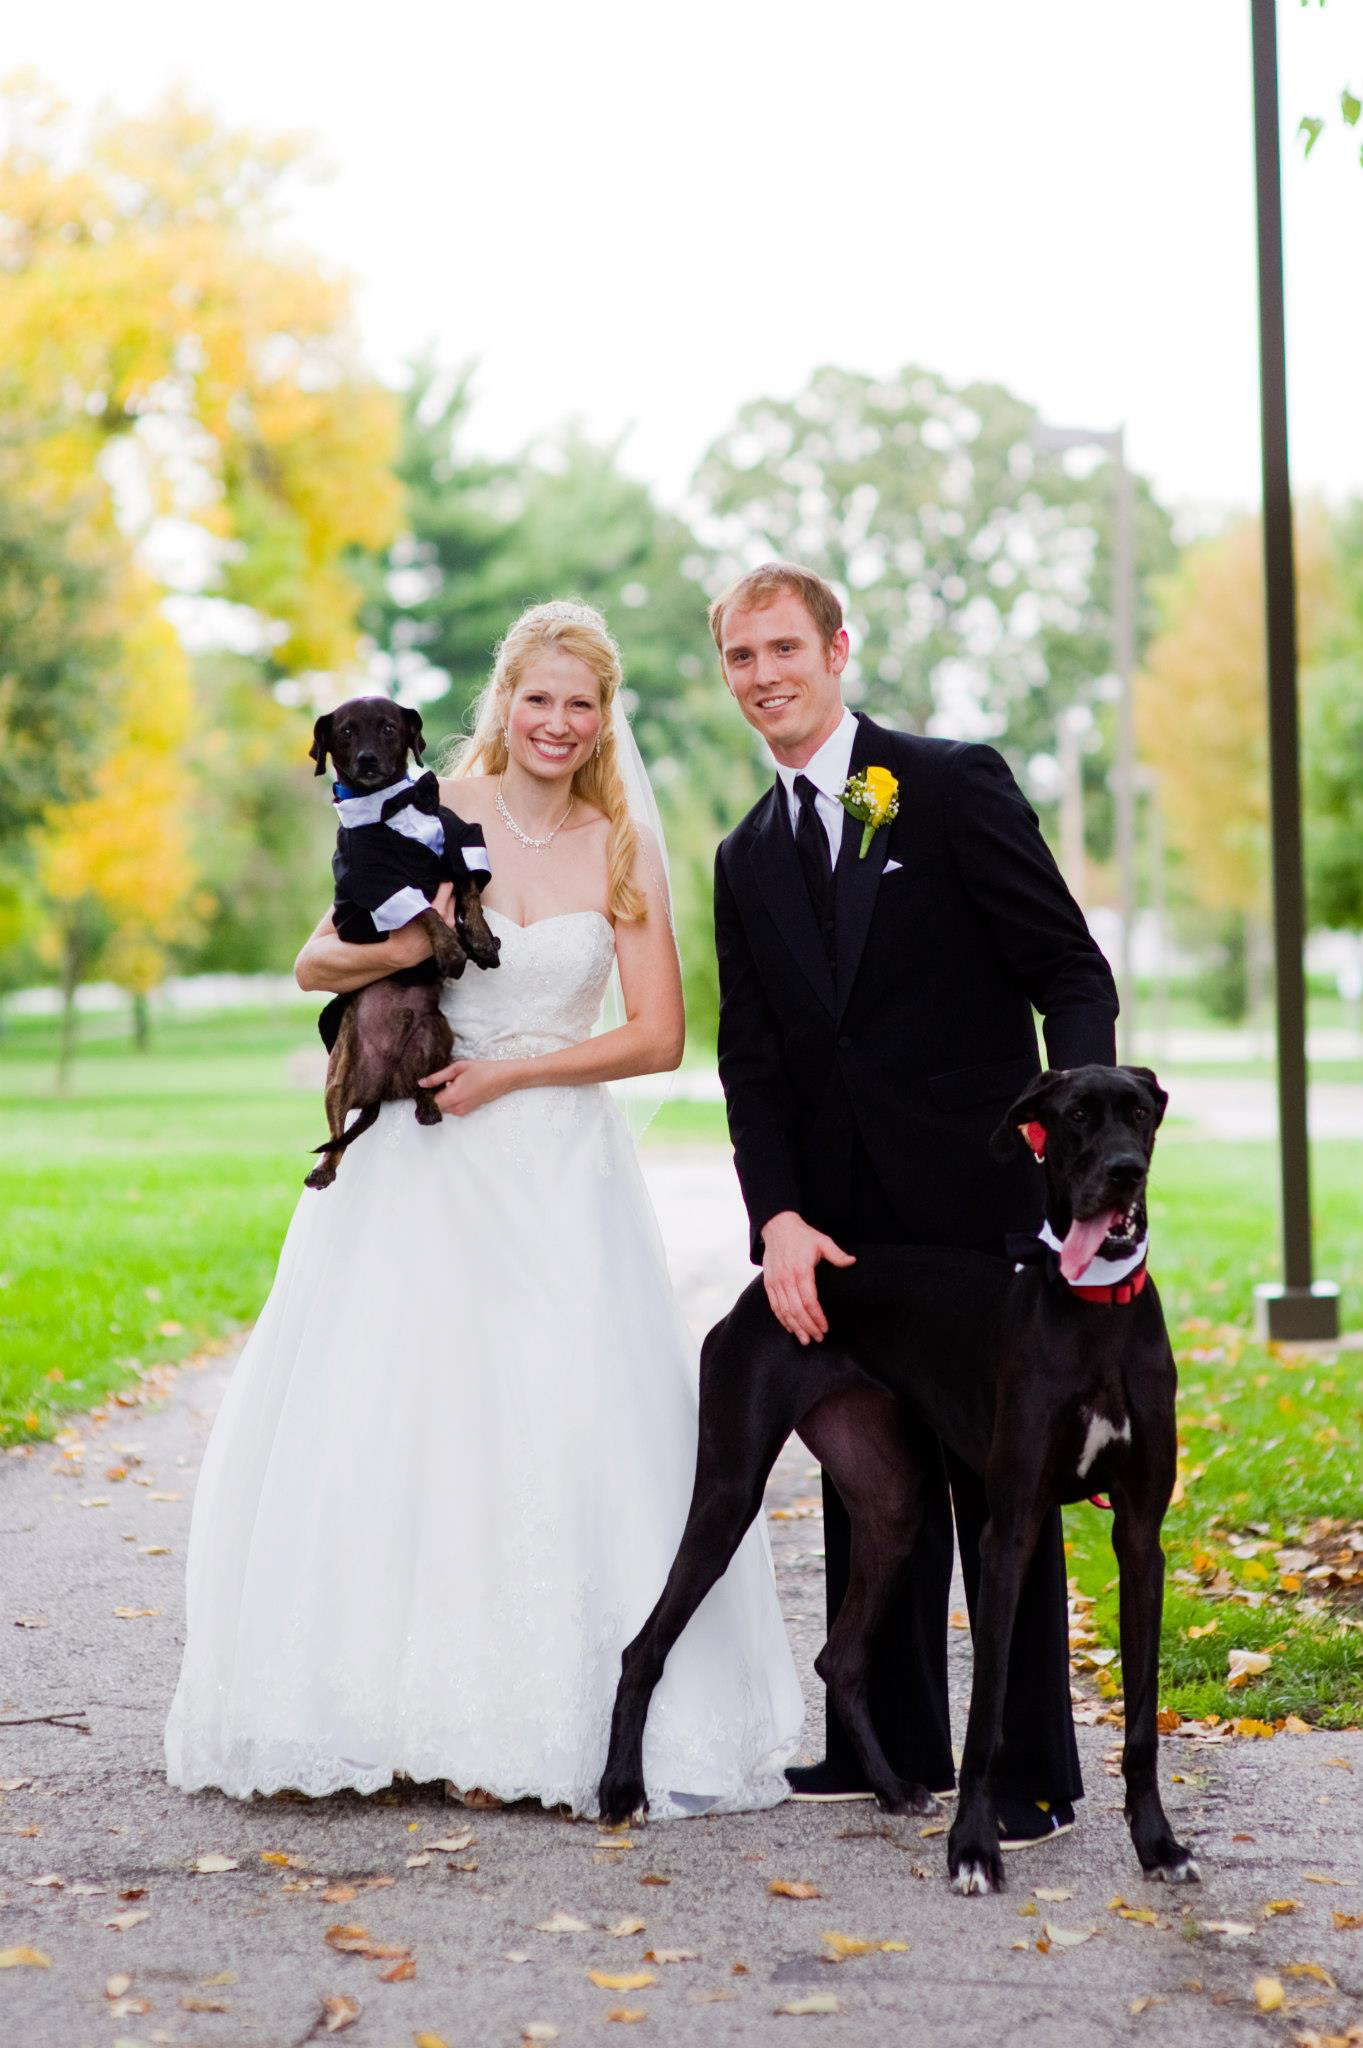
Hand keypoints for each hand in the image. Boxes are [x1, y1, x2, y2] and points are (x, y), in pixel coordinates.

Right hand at [386, 882, 457, 968]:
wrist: (404, 954)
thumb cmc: (402, 931)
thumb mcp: (408, 909)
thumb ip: (420, 896)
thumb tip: (427, 882)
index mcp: (438, 911)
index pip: (448, 887)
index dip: (443, 881)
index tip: (439, 878)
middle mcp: (448, 919)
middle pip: (453, 896)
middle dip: (447, 891)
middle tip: (438, 888)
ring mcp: (452, 927)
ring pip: (454, 906)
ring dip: (448, 902)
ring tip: (439, 899)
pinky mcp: (453, 934)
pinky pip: (454, 917)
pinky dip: (449, 912)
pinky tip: (441, 911)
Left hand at [418, 1055, 517, 1116]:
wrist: (502, 1078)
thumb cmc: (482, 1070)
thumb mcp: (457, 1068)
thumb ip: (437, 1077)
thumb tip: (421, 1083)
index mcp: (452, 1096)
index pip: (429, 1102)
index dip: (424, 1095)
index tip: (423, 1086)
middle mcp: (456, 1107)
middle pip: (434, 1106)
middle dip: (431, 1096)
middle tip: (435, 1082)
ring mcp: (462, 1111)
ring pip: (442, 1108)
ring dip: (440, 1099)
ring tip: (446, 1084)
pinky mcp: (466, 1111)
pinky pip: (450, 1109)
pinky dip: (448, 1101)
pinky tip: (454, 1089)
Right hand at [760, 1210, 855, 1345]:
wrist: (777, 1227)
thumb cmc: (801, 1235)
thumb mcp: (822, 1241)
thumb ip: (837, 1254)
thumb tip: (852, 1262)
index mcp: (801, 1271)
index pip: (809, 1301)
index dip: (817, 1317)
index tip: (825, 1327)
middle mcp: (786, 1279)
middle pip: (797, 1310)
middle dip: (808, 1327)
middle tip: (817, 1338)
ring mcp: (776, 1282)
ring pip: (785, 1311)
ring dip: (795, 1327)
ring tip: (805, 1339)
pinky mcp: (769, 1283)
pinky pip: (775, 1306)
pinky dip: (782, 1319)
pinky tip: (790, 1327)